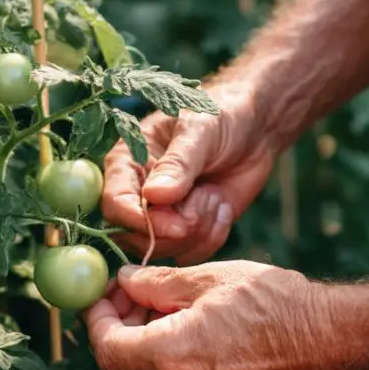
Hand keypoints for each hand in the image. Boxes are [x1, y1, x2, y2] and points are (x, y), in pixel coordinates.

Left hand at [85, 262, 345, 369]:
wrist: (337, 343)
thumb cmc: (278, 304)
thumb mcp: (212, 278)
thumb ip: (159, 284)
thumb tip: (125, 282)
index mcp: (172, 358)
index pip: (108, 348)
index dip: (97, 319)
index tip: (104, 293)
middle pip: (128, 362)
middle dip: (124, 324)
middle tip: (136, 288)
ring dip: (150, 339)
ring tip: (174, 301)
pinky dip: (175, 355)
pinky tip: (197, 324)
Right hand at [102, 97, 274, 265]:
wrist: (255, 129)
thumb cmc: (221, 115)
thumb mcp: (200, 130)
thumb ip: (178, 163)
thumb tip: (154, 196)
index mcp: (127, 161)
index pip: (114, 203)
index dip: (139, 220)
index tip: (176, 224)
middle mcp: (136, 192)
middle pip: (134, 235)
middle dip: (175, 229)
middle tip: (207, 198)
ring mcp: (160, 215)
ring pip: (163, 249)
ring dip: (197, 229)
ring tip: (214, 195)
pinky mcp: (185, 230)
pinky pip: (189, 253)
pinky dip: (212, 237)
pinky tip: (222, 207)